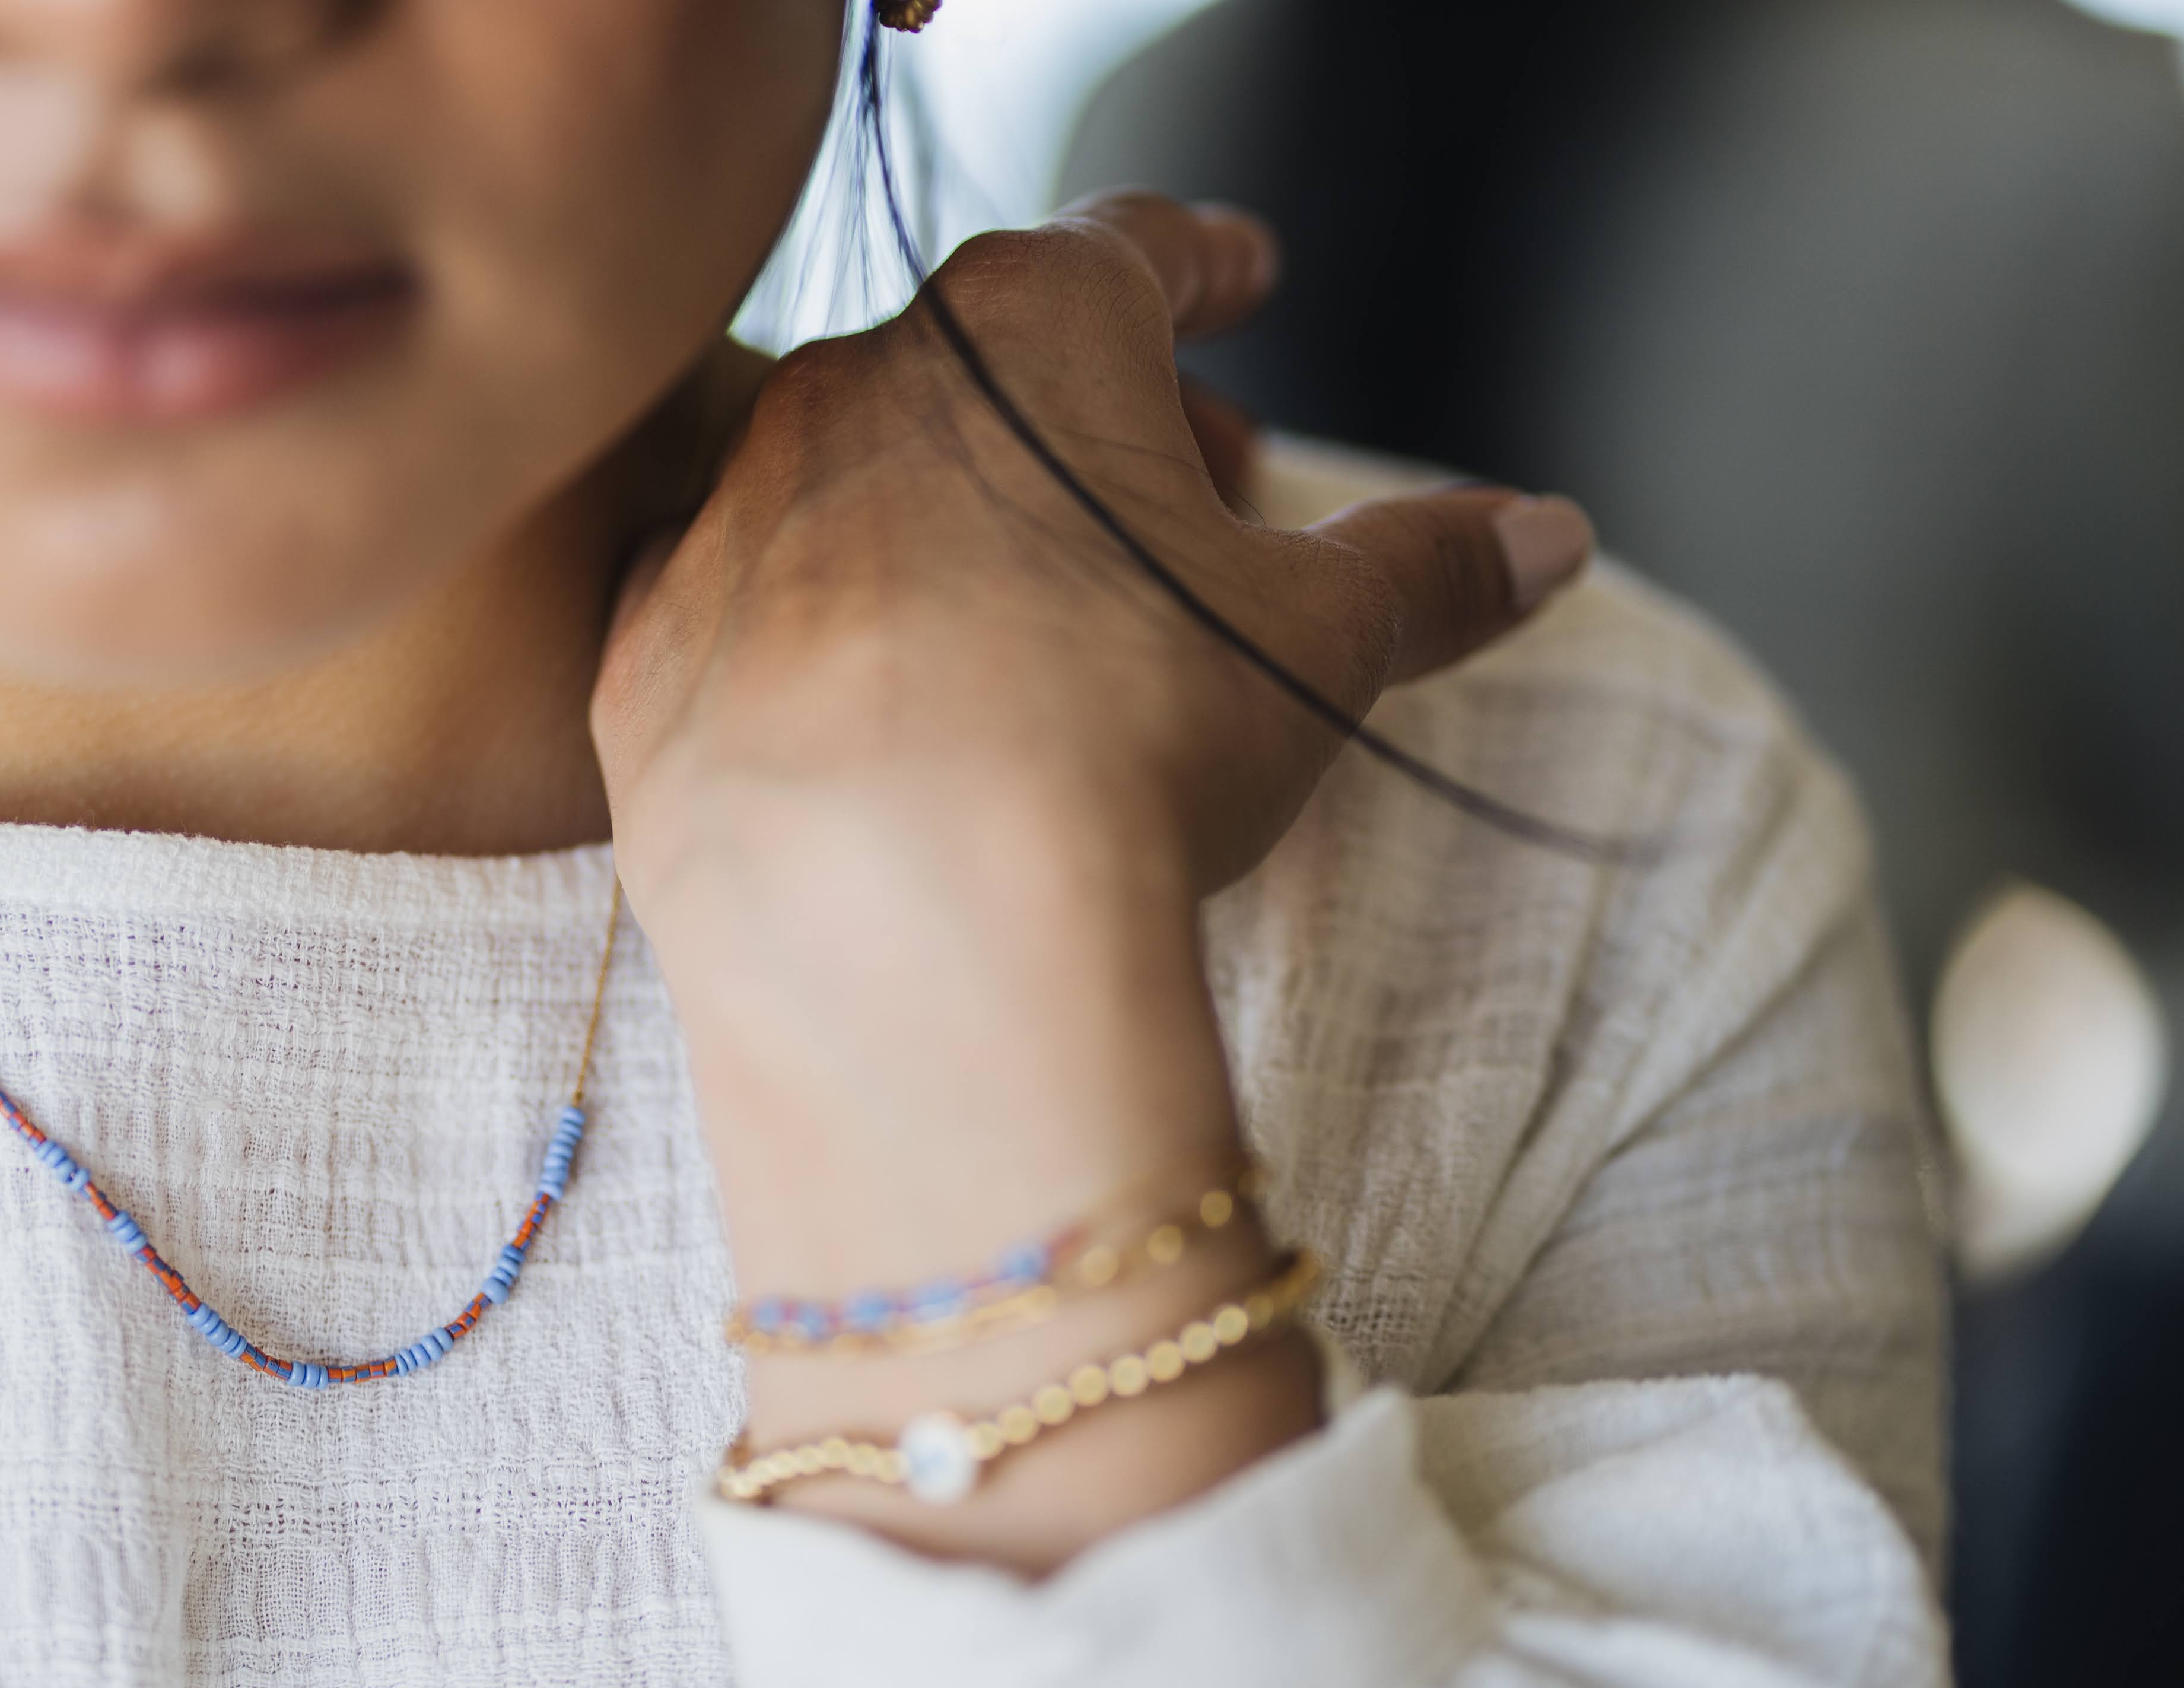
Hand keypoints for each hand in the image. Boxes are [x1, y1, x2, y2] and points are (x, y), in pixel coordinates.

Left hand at [594, 194, 1590, 1567]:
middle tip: (1187, 497)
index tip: (1243, 277)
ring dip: (943, 527)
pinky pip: (738, 615)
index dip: (1204, 265)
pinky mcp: (640, 663)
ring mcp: (724, 520)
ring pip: (850, 483)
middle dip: (1096, 423)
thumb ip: (1425, 570)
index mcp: (1025, 333)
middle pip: (994, 373)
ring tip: (1033, 623)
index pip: (1135, 253)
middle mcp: (847, 389)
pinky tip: (865, 711)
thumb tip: (1542, 536)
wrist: (909, 938)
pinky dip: (809, 641)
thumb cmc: (1130, 748)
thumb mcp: (1317, 648)